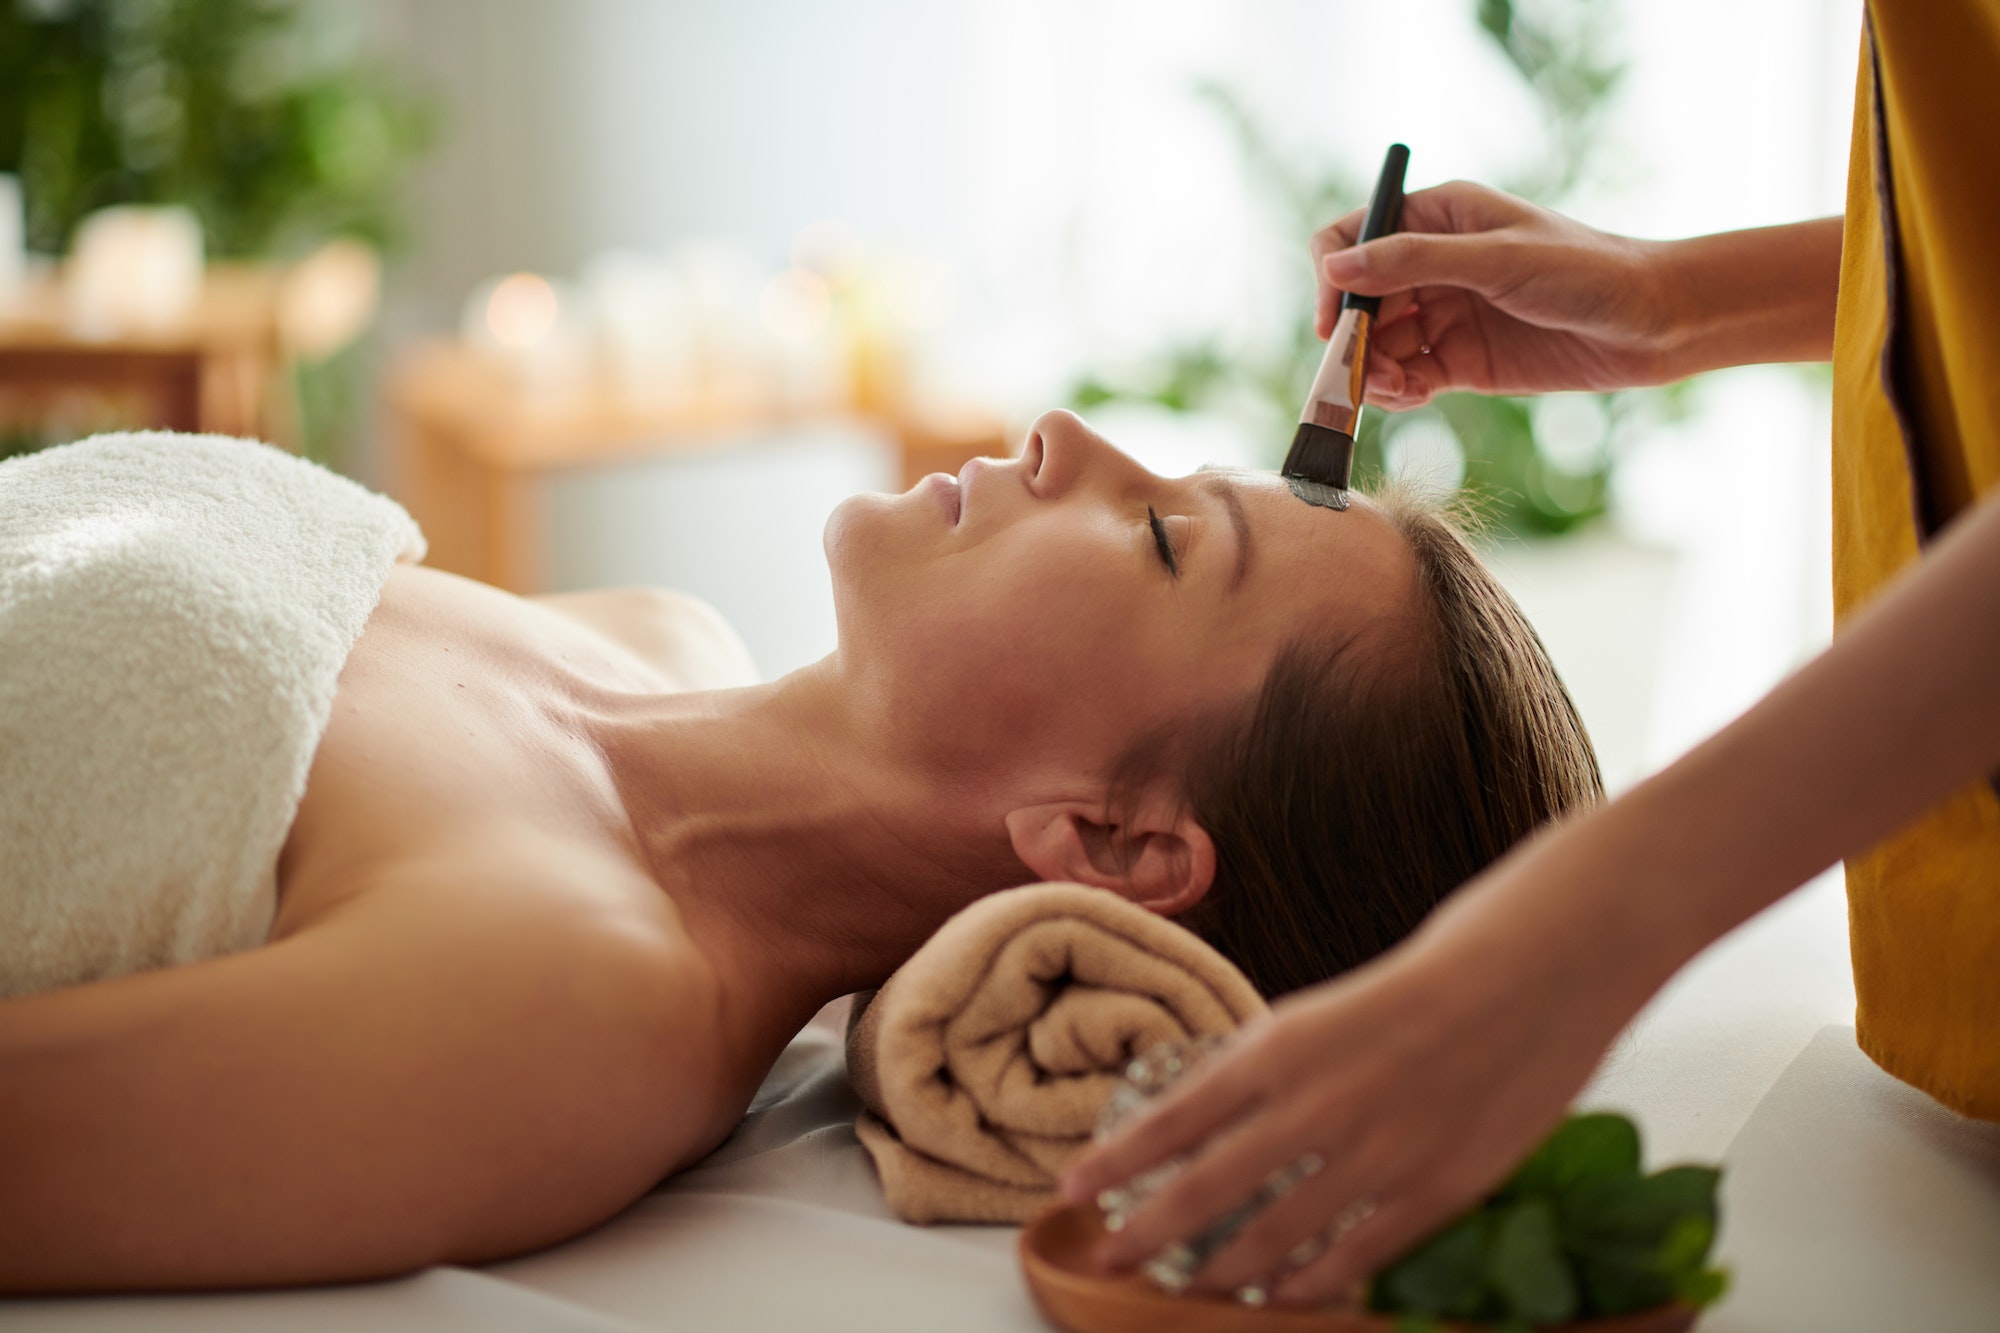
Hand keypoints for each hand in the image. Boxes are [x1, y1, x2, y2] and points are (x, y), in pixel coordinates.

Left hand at [1059, 855, 1656, 1307]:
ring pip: (1276, 1235)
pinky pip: (1358, 1252)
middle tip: (1105, 1256)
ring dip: (1221, 1269)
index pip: (1174, 1116)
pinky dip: (1311, 1281)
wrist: (1539, 965)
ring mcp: (1379, 1152)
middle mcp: (1318, 1103)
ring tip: (1184, 1288)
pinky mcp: (1440, 1185)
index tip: (1071, 1188)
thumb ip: (1275, 1066)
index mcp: (1283, 1045)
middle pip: (1208, 1188)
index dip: (1118, 1160)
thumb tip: (1213, 1109)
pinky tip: (1280, 1298)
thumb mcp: (1328, 1008)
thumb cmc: (1431, 974)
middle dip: (1145, 1230)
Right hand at [1312, 180, 1675, 408]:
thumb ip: (1412, 262)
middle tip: (1363, 374)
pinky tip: (1414, 397)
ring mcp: (1444, 314)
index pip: (1351, 238)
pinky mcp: (1460, 361)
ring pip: (1376, 346)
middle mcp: (1432, 264)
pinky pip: (1406, 378)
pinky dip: (1398, 392)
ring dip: (1372, 372)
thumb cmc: (1586, 270)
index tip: (1335, 320)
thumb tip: (1335, 267)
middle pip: (1358, 301)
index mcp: (1436, 217)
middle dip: (1351, 338)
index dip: (1333, 278)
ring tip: (1398, 390)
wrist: (1653, 322)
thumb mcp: (1496, 259)